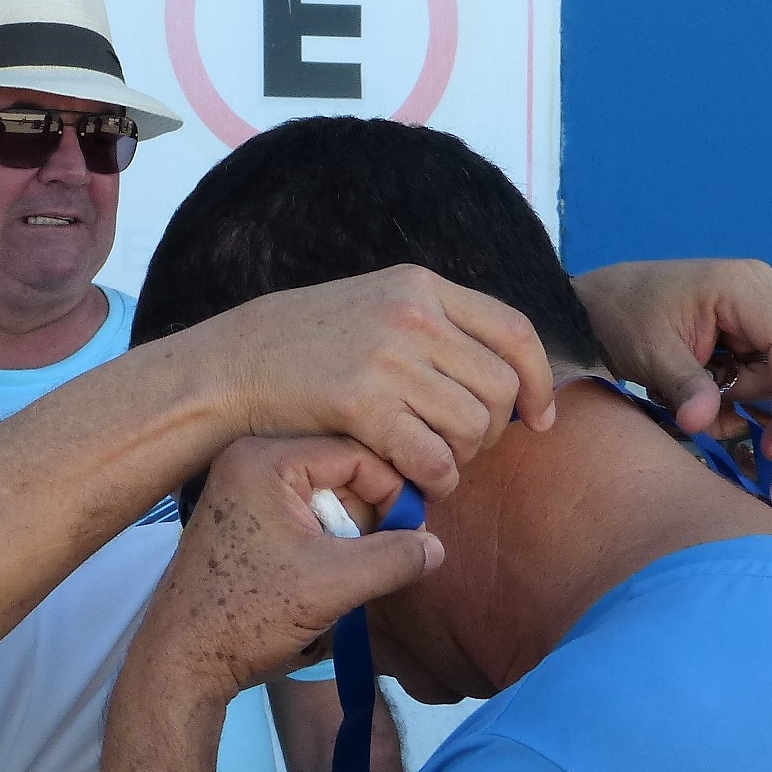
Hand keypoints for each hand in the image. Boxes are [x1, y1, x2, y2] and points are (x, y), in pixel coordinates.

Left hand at [129, 436, 444, 701]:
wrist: (183, 661)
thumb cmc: (245, 617)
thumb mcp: (334, 585)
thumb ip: (394, 559)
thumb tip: (436, 547)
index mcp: (263, 460)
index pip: (355, 453)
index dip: (392, 492)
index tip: (412, 532)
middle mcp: (246, 462)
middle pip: (339, 472)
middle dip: (368, 516)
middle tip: (385, 556)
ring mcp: (240, 491)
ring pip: (323, 497)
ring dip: (347, 534)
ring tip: (349, 574)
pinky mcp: (240, 520)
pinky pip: (300, 515)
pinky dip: (324, 543)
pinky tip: (324, 577)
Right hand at [176, 266, 556, 501]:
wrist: (231, 366)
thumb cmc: (303, 348)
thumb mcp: (372, 307)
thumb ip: (431, 325)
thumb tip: (498, 368)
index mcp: (419, 286)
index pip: (514, 331)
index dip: (539, 381)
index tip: (539, 418)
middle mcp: (411, 314)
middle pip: (498, 386)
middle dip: (493, 431)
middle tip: (463, 450)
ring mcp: (386, 356)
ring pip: (471, 425)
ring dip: (462, 459)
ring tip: (436, 466)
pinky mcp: (360, 401)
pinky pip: (432, 455)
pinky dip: (436, 480)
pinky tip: (419, 484)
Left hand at [573, 259, 771, 457]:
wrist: (598, 306)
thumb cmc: (623, 318)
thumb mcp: (650, 355)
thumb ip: (684, 387)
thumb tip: (703, 423)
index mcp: (744, 287)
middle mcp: (763, 293)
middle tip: (769, 450)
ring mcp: (760, 310)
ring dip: (752, 401)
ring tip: (701, 405)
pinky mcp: (750, 330)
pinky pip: (765, 372)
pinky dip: (743, 396)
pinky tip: (707, 398)